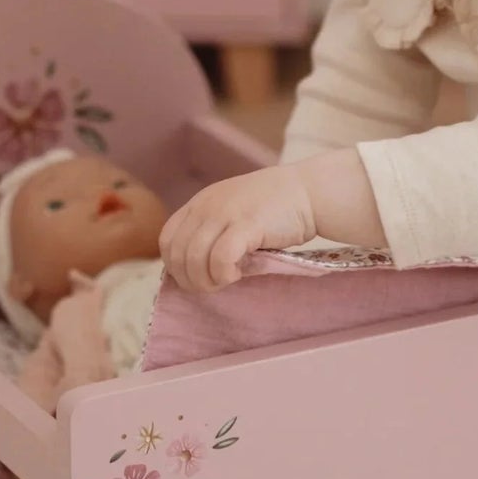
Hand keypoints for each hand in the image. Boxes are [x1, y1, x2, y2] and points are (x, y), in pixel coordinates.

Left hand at [159, 165, 316, 292]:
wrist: (310, 192)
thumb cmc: (277, 210)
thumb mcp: (234, 215)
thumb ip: (214, 235)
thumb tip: (198, 274)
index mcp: (200, 202)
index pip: (167, 239)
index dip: (176, 265)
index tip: (197, 277)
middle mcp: (207, 205)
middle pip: (177, 253)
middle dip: (190, 279)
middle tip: (212, 286)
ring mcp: (225, 212)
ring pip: (194, 257)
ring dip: (206, 279)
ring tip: (227, 280)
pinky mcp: (247, 223)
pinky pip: (220, 257)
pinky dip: (223, 273)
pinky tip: (238, 274)